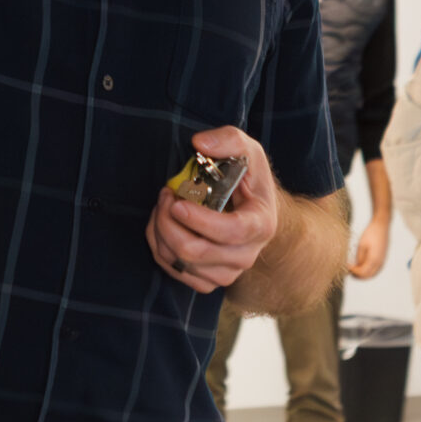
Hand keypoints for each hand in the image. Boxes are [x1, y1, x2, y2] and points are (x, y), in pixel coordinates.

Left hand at [146, 126, 277, 294]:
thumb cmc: (249, 180)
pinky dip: (160, 247)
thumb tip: (200, 143)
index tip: (177, 203)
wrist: (255, 212)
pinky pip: (175, 271)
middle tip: (166, 195)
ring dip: (161, 232)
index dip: (199, 220)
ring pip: (180, 262)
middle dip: (168, 221)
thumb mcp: (247, 151)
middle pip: (195, 251)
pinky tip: (165, 226)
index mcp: (260, 224)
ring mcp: (227, 272)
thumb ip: (228, 140)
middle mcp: (246, 255)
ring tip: (165, 207)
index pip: (231, 232)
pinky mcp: (209, 281)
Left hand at [348, 214, 388, 278]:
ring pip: (372, 273)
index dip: (353, 271)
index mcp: (374, 259)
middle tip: (349, 270)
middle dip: (358, 275)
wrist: (381, 226)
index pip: (362, 272)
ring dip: (363, 273)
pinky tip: (361, 265)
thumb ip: (359, 258)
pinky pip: (375, 269)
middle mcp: (380, 262)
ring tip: (354, 268)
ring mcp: (382, 261)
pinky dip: (368, 270)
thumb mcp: (362, 245)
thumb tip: (356, 266)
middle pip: (368, 276)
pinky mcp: (382, 258)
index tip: (347, 266)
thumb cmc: (371, 233)